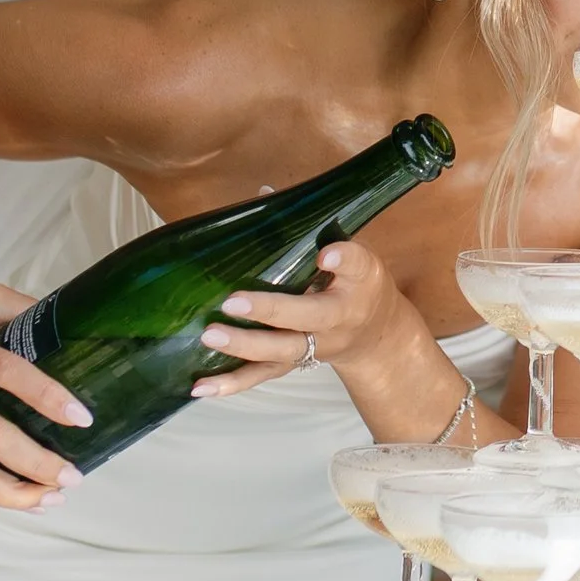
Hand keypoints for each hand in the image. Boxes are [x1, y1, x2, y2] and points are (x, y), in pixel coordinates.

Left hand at [195, 238, 414, 397]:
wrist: (378, 336)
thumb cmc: (358, 285)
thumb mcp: (355, 254)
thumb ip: (315, 229)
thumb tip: (263, 193)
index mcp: (357, 285)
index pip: (355, 267)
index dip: (341, 261)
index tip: (325, 256)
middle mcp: (337, 322)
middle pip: (305, 319)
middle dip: (269, 312)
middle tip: (232, 301)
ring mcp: (315, 348)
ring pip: (280, 354)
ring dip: (244, 348)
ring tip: (210, 337)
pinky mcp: (294, 364)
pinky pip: (263, 376)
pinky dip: (232, 383)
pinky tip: (201, 387)